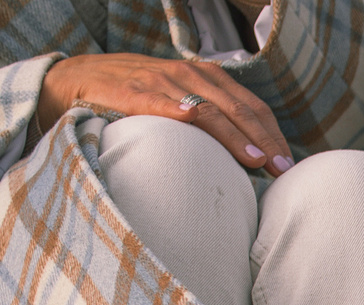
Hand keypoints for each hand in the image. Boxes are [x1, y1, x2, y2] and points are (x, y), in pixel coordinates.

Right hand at [36, 54, 293, 172]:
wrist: (74, 81)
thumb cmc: (132, 98)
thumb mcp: (177, 102)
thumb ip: (209, 119)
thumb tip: (247, 158)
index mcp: (204, 77)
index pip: (251, 106)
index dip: (273, 134)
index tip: (289, 165)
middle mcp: (188, 74)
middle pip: (240, 109)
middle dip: (266, 140)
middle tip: (284, 170)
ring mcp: (163, 83)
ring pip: (212, 108)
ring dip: (238, 136)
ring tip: (258, 161)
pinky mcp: (136, 93)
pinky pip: (169, 104)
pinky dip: (190, 117)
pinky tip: (209, 135)